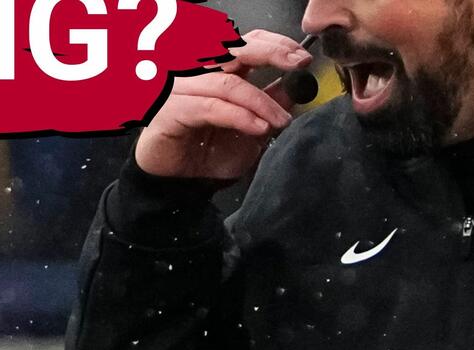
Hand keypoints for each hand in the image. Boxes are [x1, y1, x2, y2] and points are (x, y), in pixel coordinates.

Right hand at [135, 30, 311, 179]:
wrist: (178, 184)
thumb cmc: (206, 154)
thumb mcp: (250, 131)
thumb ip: (269, 107)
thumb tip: (296, 87)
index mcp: (216, 71)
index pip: (246, 42)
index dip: (274, 43)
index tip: (301, 58)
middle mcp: (197, 74)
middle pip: (235, 49)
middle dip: (270, 54)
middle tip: (297, 66)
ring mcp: (182, 89)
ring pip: (228, 84)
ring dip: (261, 102)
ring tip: (281, 120)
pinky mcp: (172, 110)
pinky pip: (212, 107)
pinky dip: (240, 117)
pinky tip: (259, 128)